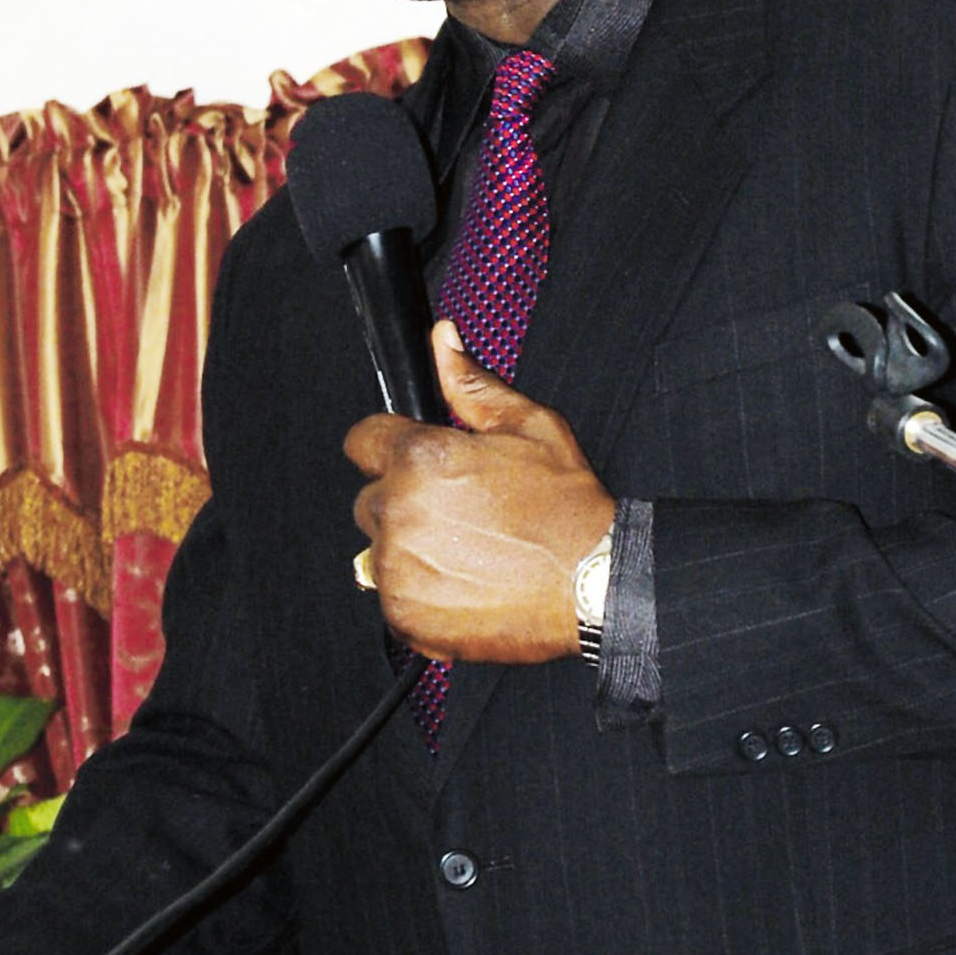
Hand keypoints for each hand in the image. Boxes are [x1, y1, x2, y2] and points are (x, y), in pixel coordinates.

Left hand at [343, 321, 614, 662]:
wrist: (593, 582)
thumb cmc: (565, 507)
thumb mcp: (528, 426)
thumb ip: (471, 384)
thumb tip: (443, 341)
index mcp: (421, 458)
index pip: (362, 440)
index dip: (391, 446)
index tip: (418, 462)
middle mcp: (399, 511)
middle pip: (370, 497)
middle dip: (404, 498)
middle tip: (459, 510)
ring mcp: (396, 567)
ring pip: (378, 547)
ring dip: (410, 545)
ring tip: (468, 548)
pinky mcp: (403, 613)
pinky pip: (389, 593)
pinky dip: (418, 589)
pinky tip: (464, 579)